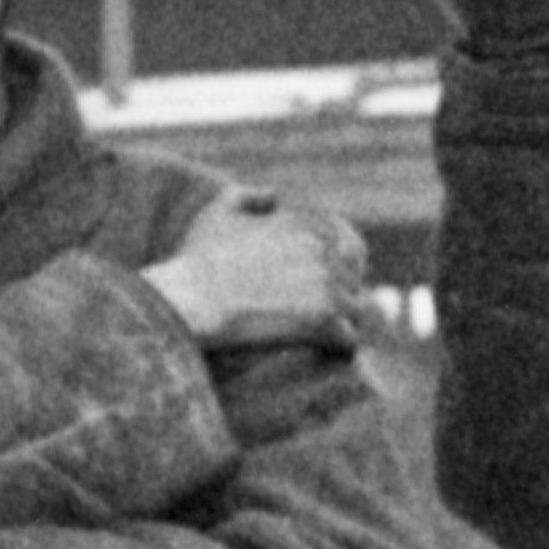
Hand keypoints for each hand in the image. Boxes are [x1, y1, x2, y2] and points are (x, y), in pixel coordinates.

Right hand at [147, 191, 367, 346]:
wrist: (191, 301)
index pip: (352, 247)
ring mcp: (328, 285)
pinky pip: (349, 339)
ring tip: (323, 337)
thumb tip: (272, 196)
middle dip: (345, 296)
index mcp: (309, 225)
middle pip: (356, 279)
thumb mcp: (217, 213)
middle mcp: (324, 250)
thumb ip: (246, 196)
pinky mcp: (324, 320)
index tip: (325, 287)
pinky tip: (320, 352)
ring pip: (357, 310)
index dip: (341, 269)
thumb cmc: (198, 261)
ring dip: (343, 323)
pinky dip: (338, 348)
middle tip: (324, 315)